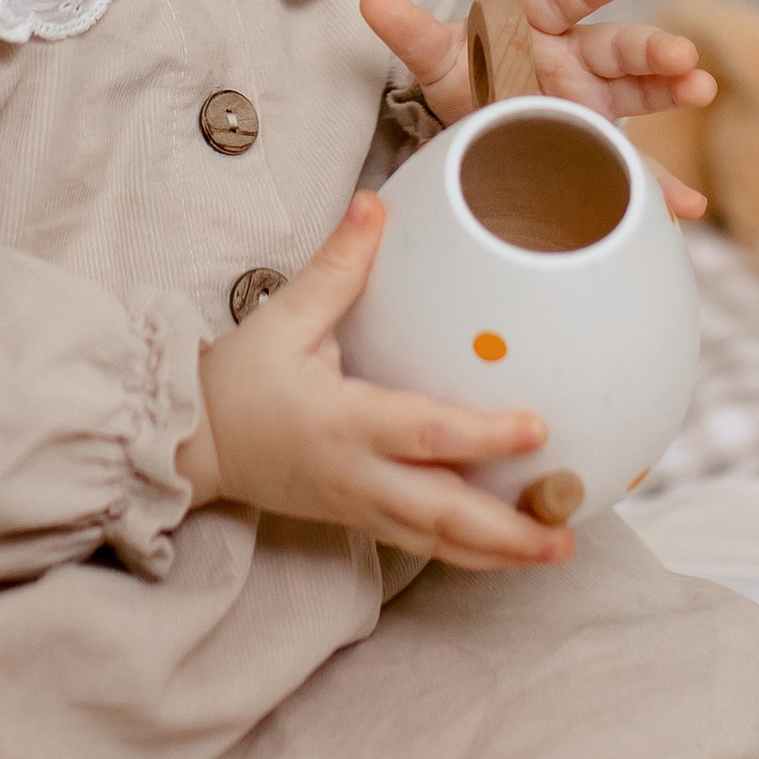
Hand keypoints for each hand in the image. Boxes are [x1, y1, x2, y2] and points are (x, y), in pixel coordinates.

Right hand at [177, 194, 573, 570]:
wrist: (193, 444)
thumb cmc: (239, 380)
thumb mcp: (284, 318)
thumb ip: (336, 268)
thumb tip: (373, 205)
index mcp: (343, 423)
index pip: (424, 434)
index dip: (482, 435)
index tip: (537, 427)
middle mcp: (357, 476)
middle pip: (441, 515)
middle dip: (506, 532)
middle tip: (565, 534)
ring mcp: (359, 508)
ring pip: (437, 543)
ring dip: (498, 553)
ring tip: (556, 547)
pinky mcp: (359, 522)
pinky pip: (422, 545)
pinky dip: (469, 553)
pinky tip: (509, 550)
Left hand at [360, 0, 713, 217]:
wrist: (479, 116)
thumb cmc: (465, 72)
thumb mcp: (436, 56)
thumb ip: (410, 32)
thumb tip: (368, 0)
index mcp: (536, 23)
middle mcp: (576, 55)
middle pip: (619, 45)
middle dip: (652, 48)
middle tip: (682, 56)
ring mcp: (597, 100)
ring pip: (642, 91)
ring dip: (674, 90)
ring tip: (700, 91)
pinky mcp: (602, 144)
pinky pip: (634, 166)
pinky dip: (661, 187)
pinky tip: (687, 209)